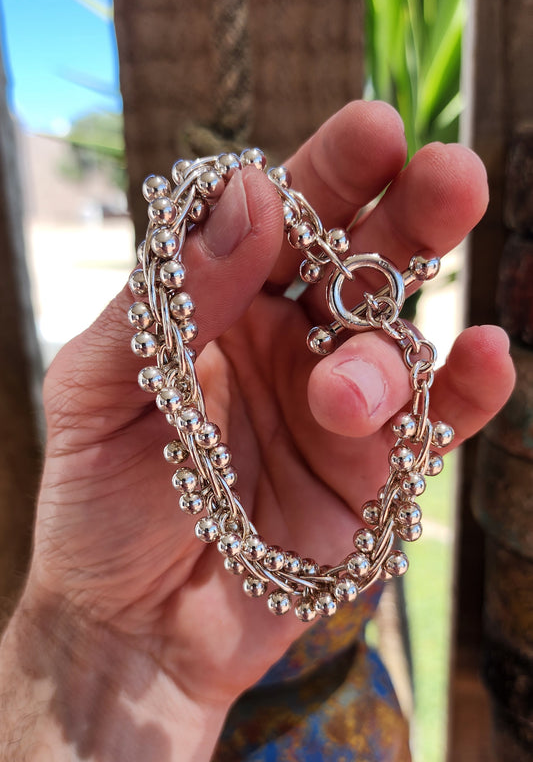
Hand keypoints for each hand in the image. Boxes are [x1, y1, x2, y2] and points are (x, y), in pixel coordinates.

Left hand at [28, 101, 514, 706]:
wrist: (130, 630)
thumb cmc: (98, 504)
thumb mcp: (100, 391)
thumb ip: (169, 297)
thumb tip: (248, 192)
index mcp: (219, 307)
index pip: (281, 222)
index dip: (328, 176)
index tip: (374, 131)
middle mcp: (290, 343)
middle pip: (363, 263)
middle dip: (411, 217)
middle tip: (452, 178)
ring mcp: (339, 410)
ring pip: (397, 346)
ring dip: (390, 353)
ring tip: (343, 395)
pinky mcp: (375, 478)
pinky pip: (436, 425)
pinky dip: (468, 391)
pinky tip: (489, 358)